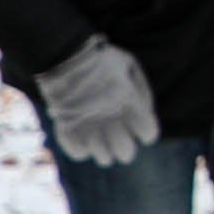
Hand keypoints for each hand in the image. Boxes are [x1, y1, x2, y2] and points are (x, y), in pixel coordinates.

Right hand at [38, 39, 163, 167]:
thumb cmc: (100, 58)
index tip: (138, 125)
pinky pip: (79, 154)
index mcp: (129, 103)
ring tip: (98, 136)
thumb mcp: (129, 65)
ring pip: (104, 158)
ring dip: (103, 149)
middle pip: (126, 153)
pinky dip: (81, 148)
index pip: (148, 134)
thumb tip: (145, 113)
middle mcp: (111, 119)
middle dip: (124, 146)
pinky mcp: (67, 129)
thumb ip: (142, 90)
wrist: (64, 54)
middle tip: (117, 136)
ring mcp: (89, 126)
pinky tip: (82, 136)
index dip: (145, 130)